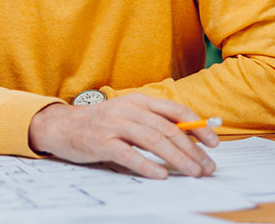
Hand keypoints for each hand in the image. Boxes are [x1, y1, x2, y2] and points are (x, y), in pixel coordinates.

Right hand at [28, 93, 218, 178]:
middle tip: (207, 166)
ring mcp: (113, 125)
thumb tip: (188, 137)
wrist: (60, 126)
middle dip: (192, 149)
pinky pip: (128, 154)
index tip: (213, 143)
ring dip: (177, 158)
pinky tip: (160, 175)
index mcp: (138, 101)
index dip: (198, 127)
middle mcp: (127, 110)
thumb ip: (152, 122)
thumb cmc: (99, 124)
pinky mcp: (100, 142)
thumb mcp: (127, 115)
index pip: (176, 111)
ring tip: (192, 172)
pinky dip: (146, 165)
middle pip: (168, 129)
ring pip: (153, 141)